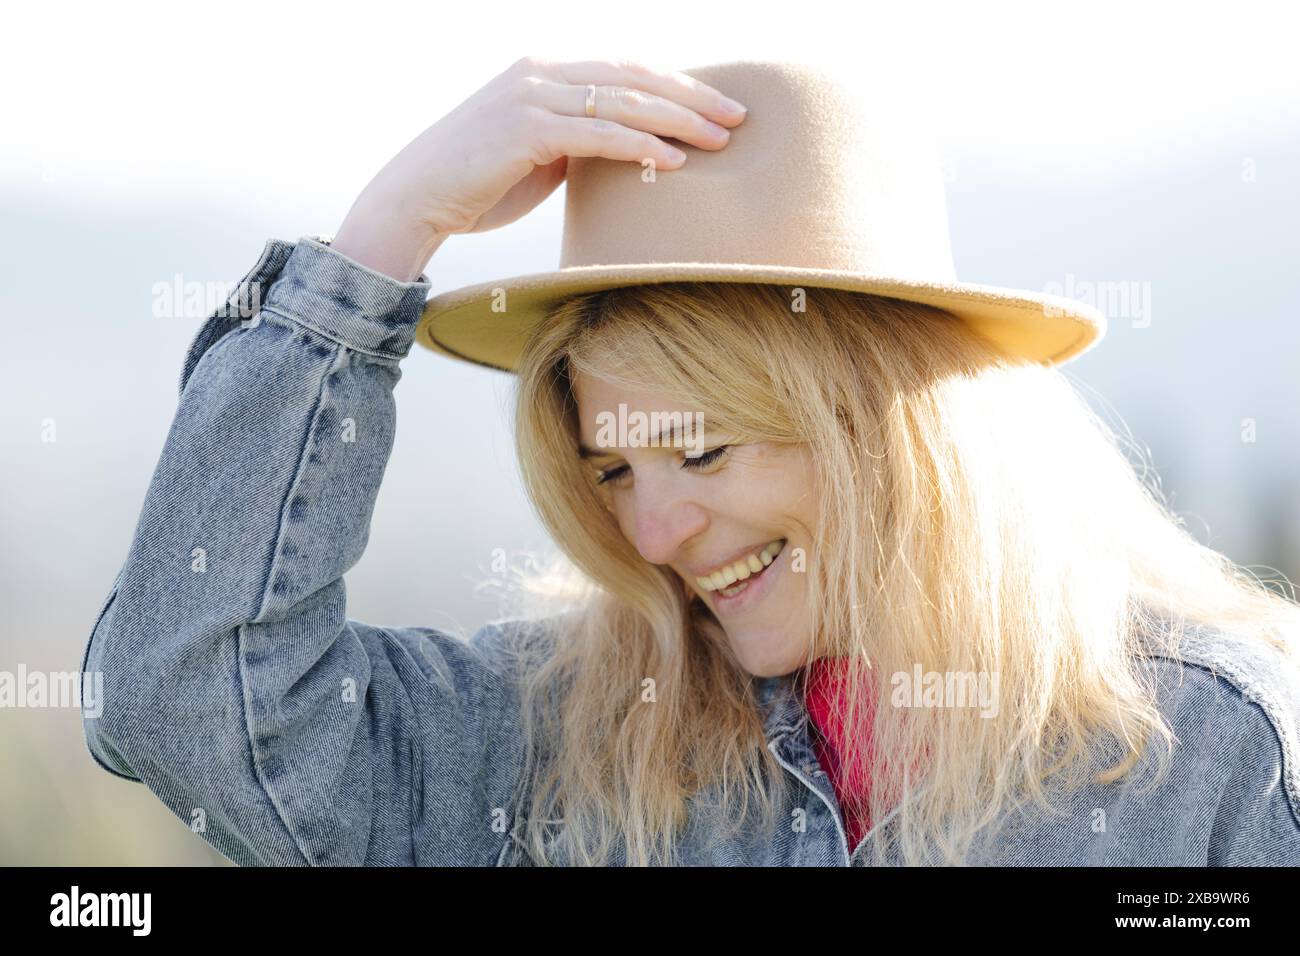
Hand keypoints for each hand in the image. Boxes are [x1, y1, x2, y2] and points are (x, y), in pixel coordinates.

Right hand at [331, 56, 747, 280]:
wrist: (419, 198)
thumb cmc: (480, 182)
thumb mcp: (539, 152)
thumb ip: (578, 140)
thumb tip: (625, 149)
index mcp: (547, 68)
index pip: (628, 68)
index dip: (679, 85)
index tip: (722, 105)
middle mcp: (541, 70)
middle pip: (636, 76)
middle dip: (693, 97)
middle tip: (740, 117)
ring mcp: (533, 96)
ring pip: (623, 103)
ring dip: (678, 121)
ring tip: (721, 141)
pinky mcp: (526, 130)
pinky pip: (598, 136)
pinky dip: (640, 146)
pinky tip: (674, 162)